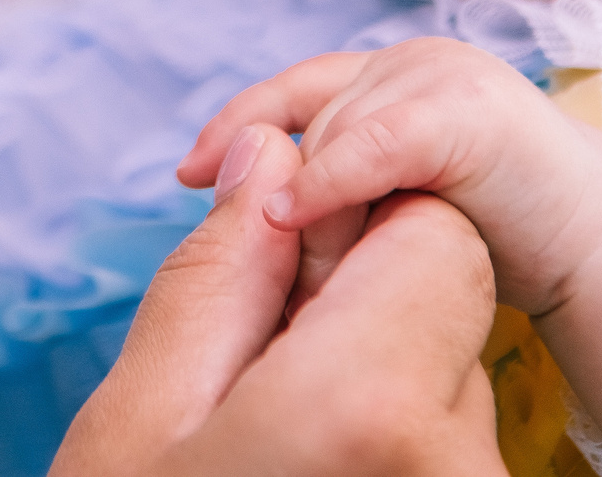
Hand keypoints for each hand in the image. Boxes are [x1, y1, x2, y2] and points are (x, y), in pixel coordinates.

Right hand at [52, 123, 504, 476]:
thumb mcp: (143, 415)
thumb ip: (222, 275)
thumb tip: (271, 157)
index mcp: (370, 408)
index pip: (435, 234)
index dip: (354, 225)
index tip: (280, 265)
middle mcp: (458, 468)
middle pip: (448, 312)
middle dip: (358, 311)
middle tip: (255, 379)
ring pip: (449, 389)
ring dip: (375, 391)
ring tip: (277, 452)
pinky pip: (449, 459)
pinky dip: (388, 455)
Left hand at [177, 40, 601, 313]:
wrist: (601, 252)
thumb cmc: (501, 238)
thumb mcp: (398, 203)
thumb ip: (340, 188)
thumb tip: (249, 205)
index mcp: (390, 77)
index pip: (289, 91)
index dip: (234, 127)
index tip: (184, 172)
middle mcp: (410, 61)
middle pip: (304, 116)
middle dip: (275, 181)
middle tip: (257, 247)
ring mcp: (440, 77)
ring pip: (329, 129)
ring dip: (304, 195)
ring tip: (294, 256)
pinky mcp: (465, 111)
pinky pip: (373, 142)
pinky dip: (329, 180)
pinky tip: (296, 216)